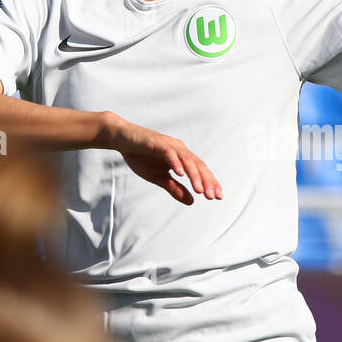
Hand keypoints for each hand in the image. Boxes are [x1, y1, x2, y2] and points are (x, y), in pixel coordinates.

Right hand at [98, 112, 222, 204]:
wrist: (122, 139)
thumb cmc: (141, 157)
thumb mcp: (159, 178)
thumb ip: (175, 188)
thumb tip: (192, 201)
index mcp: (182, 158)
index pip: (200, 171)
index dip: (210, 182)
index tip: (218, 197)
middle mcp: (180, 150)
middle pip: (197, 165)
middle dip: (206, 181)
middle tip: (212, 196)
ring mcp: (169, 145)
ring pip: (186, 160)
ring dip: (194, 175)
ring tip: (200, 190)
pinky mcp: (157, 143)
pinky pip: (169, 153)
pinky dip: (175, 162)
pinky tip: (180, 173)